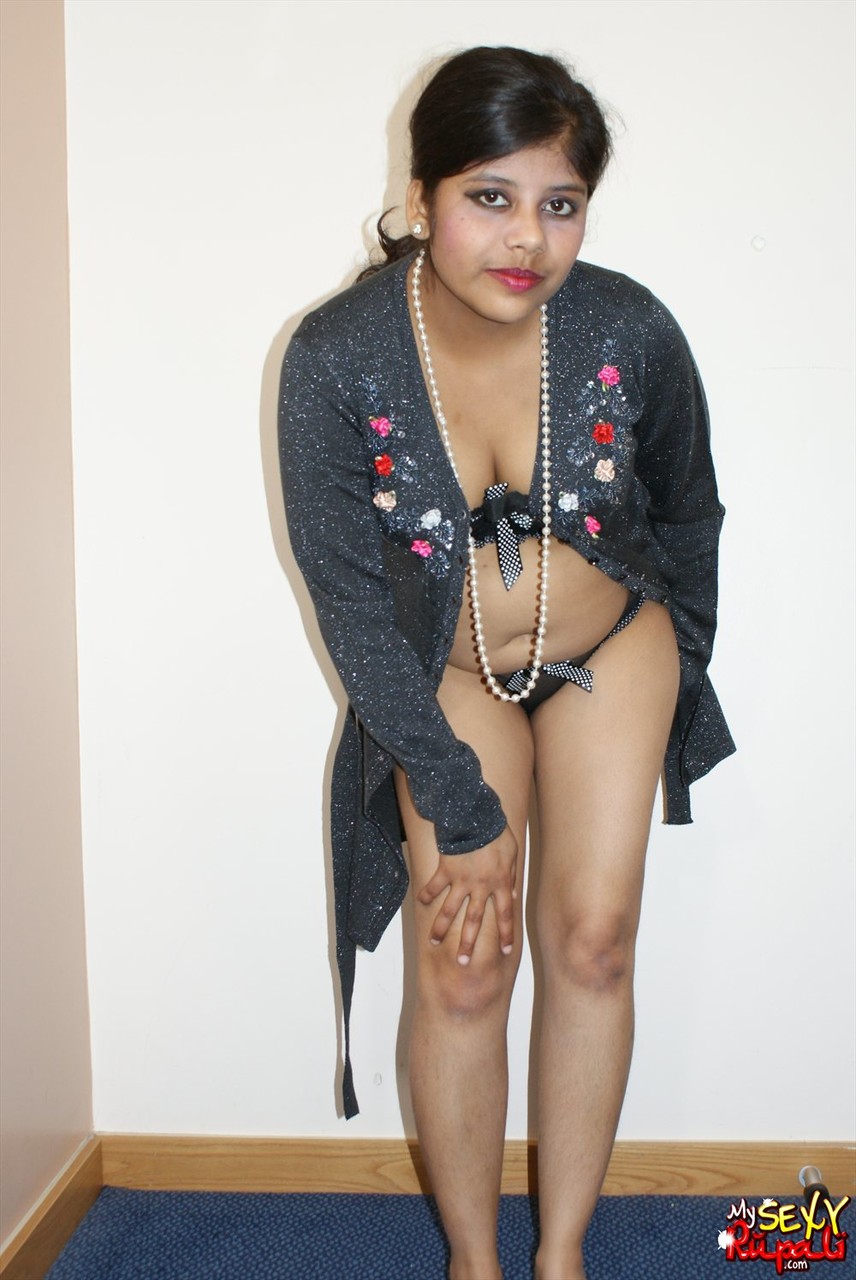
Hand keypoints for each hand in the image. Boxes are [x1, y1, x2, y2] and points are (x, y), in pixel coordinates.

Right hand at [417, 826, 518, 964]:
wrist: (476, 817)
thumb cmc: (497, 833)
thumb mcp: (512, 854)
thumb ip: (511, 876)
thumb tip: (513, 894)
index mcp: (500, 883)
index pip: (505, 915)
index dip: (506, 934)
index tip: (505, 952)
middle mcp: (480, 887)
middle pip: (474, 921)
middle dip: (469, 943)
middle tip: (463, 962)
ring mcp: (461, 880)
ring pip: (450, 910)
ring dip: (441, 927)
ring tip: (434, 942)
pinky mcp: (446, 870)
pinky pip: (434, 886)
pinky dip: (426, 893)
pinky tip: (419, 903)